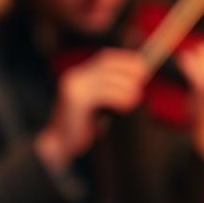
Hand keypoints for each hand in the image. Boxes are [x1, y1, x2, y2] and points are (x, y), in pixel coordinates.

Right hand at [35, 48, 146, 173]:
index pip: (106, 57)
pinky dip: (119, 98)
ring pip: (108, 78)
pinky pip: (104, 93)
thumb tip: (137, 81)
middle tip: (143, 79)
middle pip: (107, 64)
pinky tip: (127, 106)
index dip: (126, 60)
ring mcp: (74, 86)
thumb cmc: (84, 126)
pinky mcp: (76, 99)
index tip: (143, 66)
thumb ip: (111, 90)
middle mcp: (75, 76)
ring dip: (127, 87)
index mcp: (80, 74)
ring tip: (136, 97)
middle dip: (128, 70)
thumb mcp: (99, 105)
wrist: (60, 144)